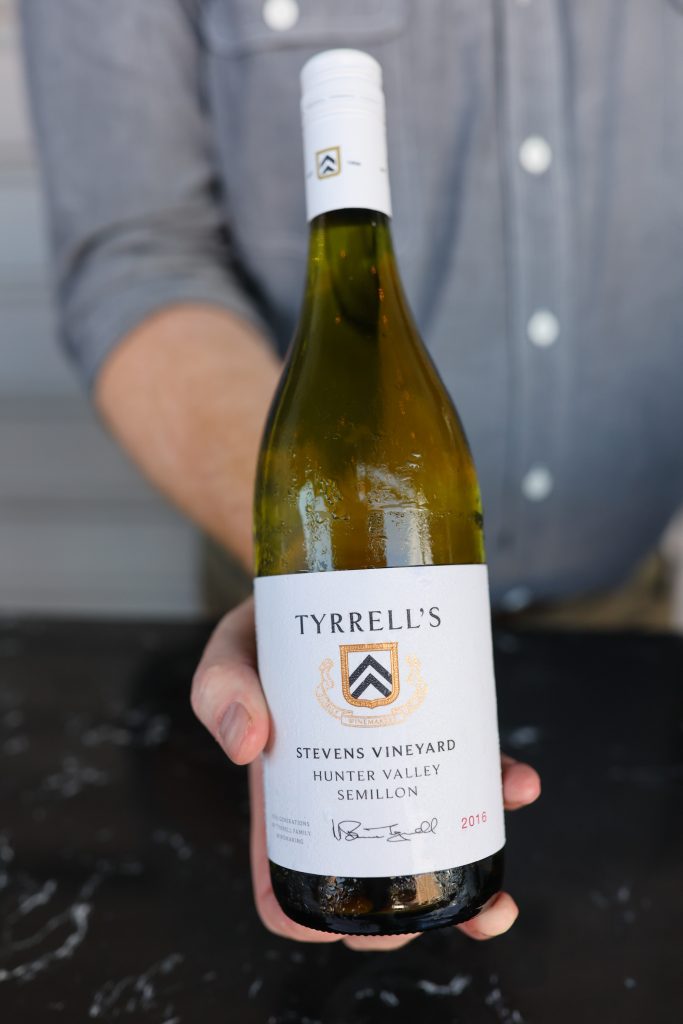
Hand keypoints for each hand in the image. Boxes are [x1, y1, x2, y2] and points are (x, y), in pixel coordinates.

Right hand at [191, 597, 541, 951]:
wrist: (326, 577)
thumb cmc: (271, 629)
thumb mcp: (231, 653)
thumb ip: (220, 690)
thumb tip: (245, 746)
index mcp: (289, 793)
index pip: (288, 881)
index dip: (307, 921)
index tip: (336, 926)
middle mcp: (349, 790)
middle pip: (370, 882)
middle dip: (401, 917)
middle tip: (425, 909)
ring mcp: (397, 762)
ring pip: (433, 840)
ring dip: (469, 880)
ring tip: (494, 902)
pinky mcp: (438, 726)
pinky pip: (474, 771)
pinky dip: (501, 788)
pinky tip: (520, 785)